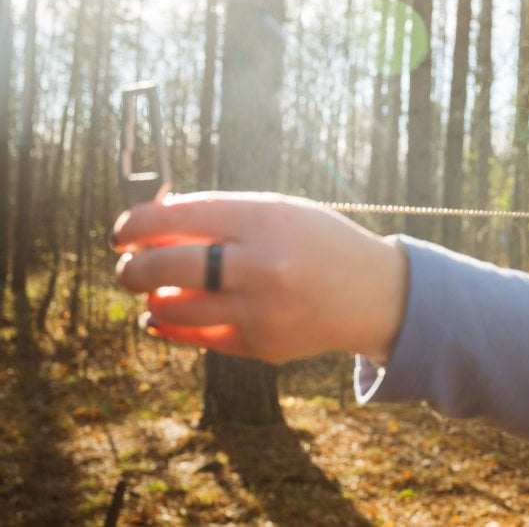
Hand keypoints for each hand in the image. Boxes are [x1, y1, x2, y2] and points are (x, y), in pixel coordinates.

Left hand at [111, 192, 407, 364]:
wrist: (377, 295)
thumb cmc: (321, 244)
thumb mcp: (279, 213)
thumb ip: (221, 215)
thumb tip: (150, 227)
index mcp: (264, 220)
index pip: (174, 218)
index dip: (134, 225)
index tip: (122, 233)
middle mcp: (261, 266)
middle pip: (165, 266)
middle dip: (133, 268)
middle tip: (129, 267)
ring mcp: (261, 311)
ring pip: (173, 309)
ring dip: (153, 299)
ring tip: (155, 292)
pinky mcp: (261, 346)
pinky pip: (198, 338)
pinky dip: (174, 327)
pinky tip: (165, 318)